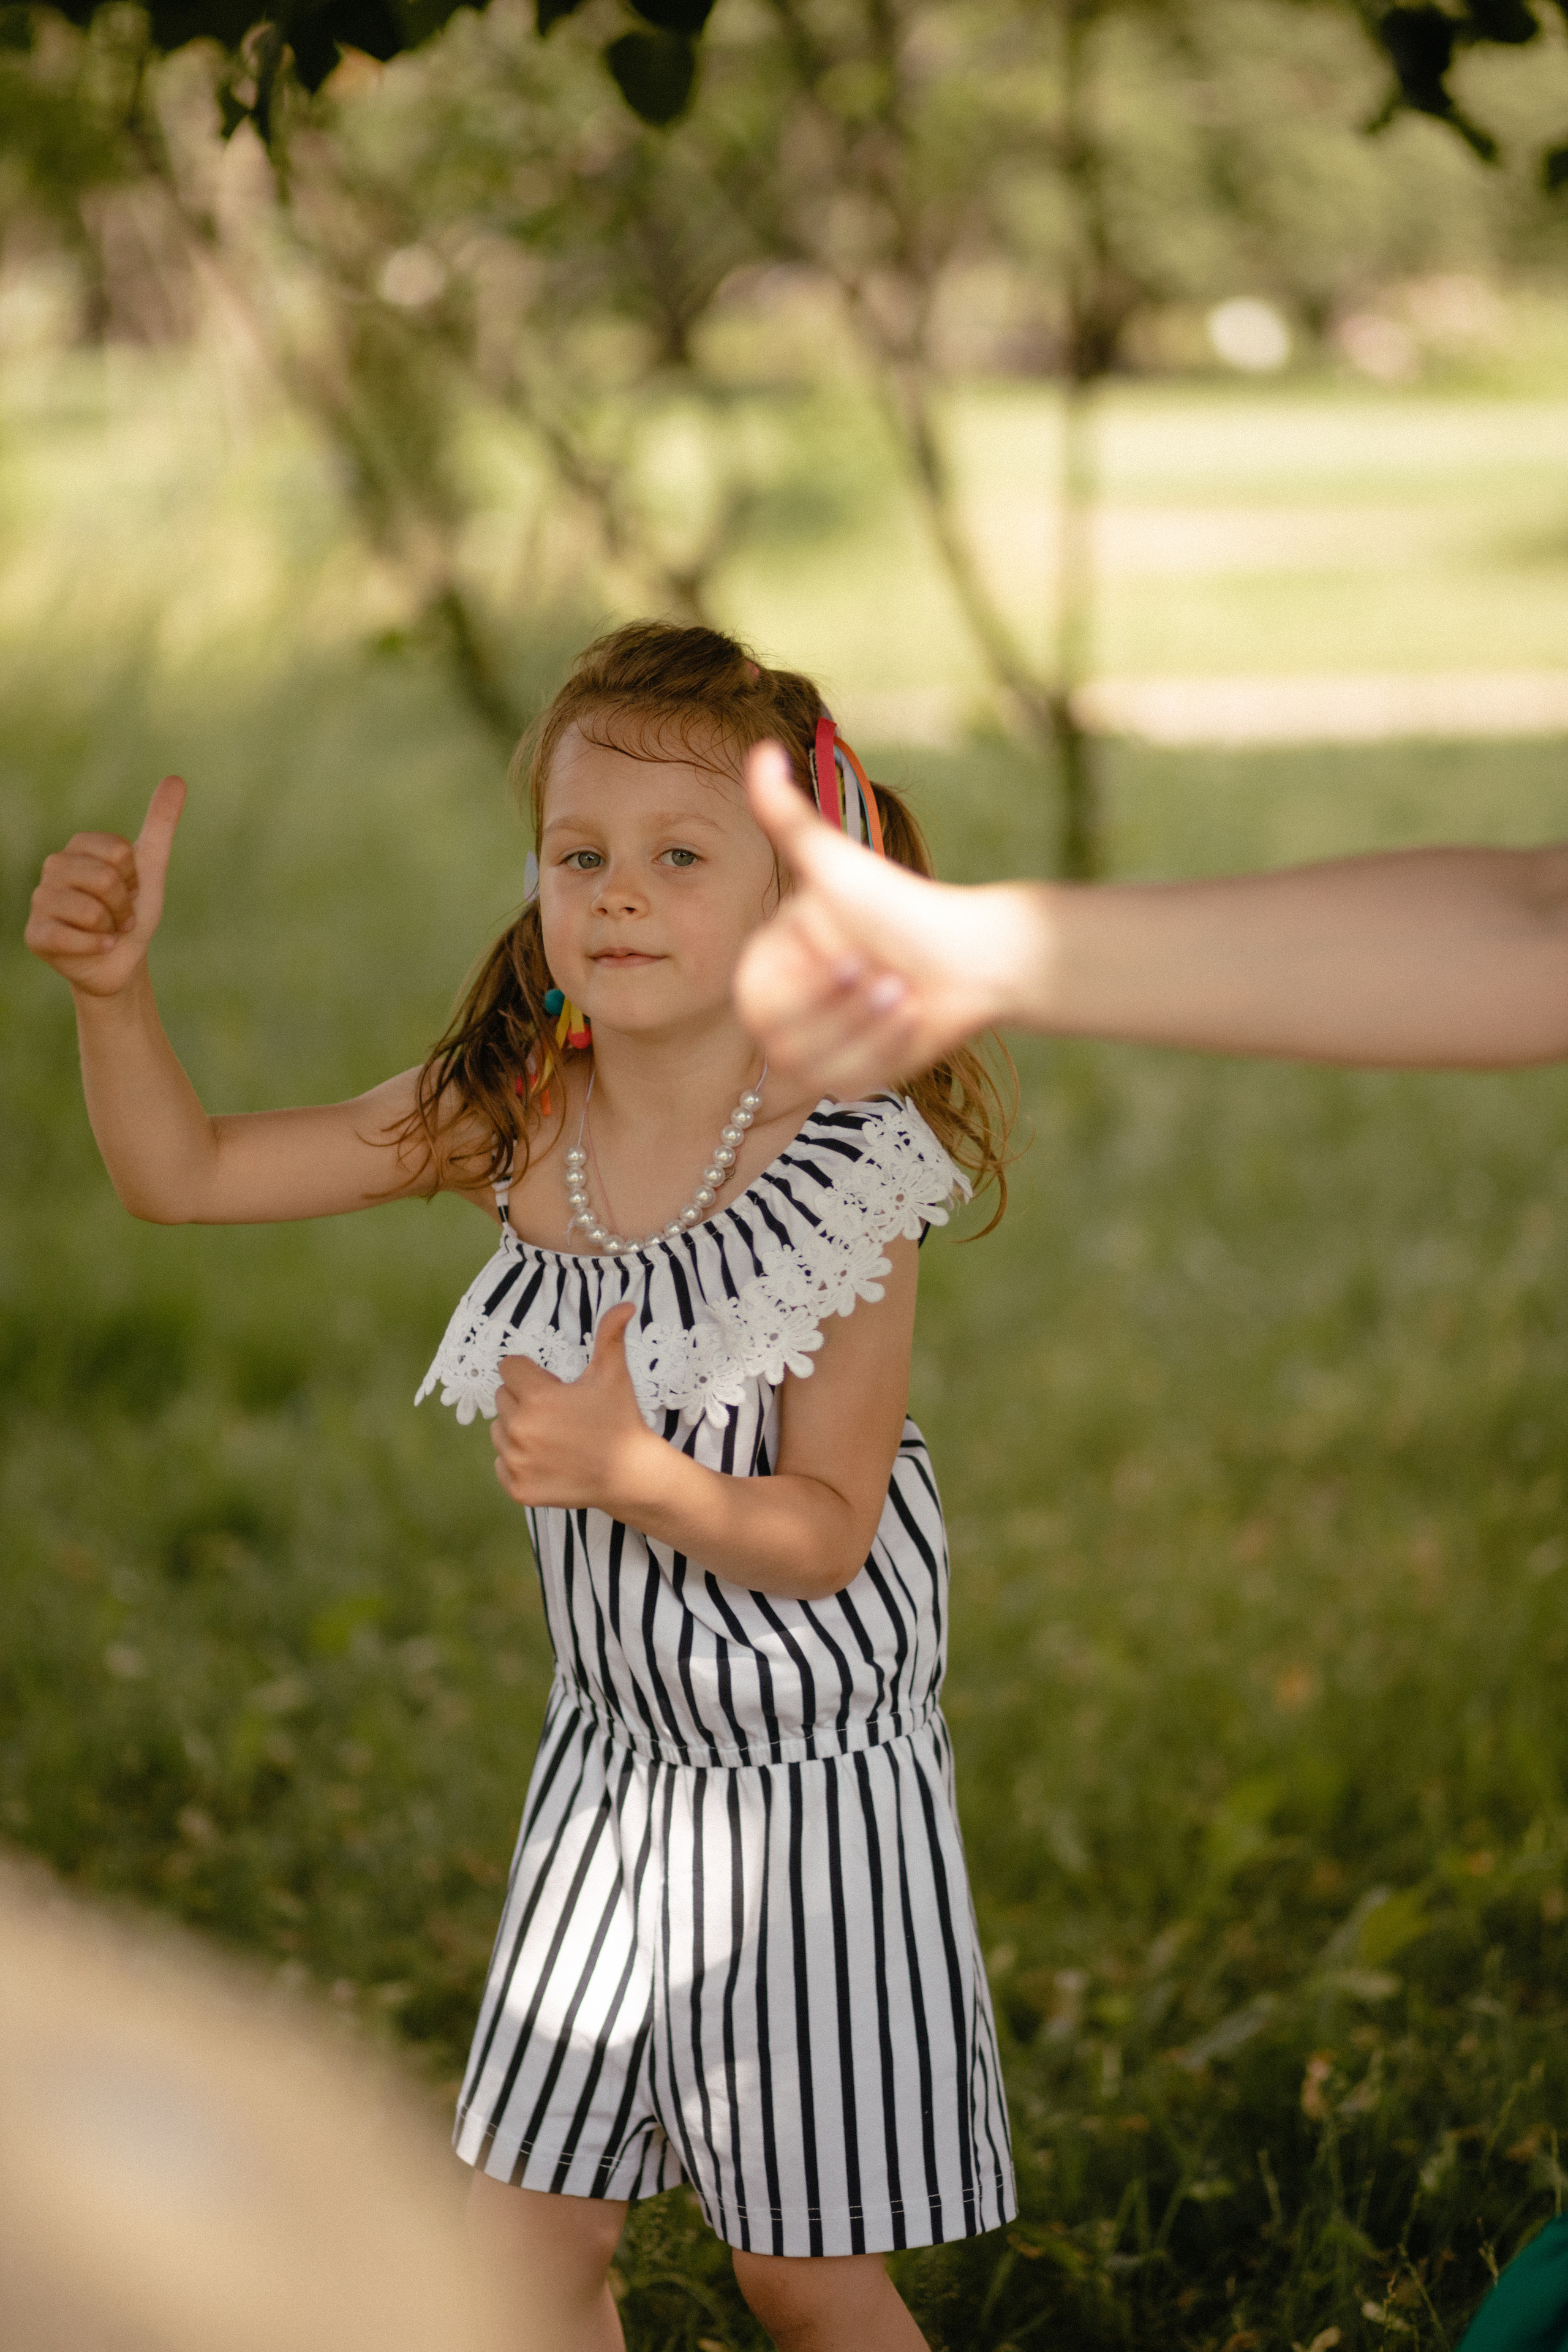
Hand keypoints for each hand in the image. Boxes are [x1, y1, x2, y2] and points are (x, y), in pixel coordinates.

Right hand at [24, 776, 186, 998]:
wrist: (122, 963)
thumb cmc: (131, 914)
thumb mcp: (151, 869)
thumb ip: (160, 824)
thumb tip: (176, 778)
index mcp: (78, 848)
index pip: (119, 851)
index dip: (134, 877)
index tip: (129, 890)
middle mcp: (53, 868)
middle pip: (106, 878)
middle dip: (124, 905)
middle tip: (120, 916)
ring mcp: (40, 901)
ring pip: (90, 909)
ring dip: (111, 928)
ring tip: (106, 931)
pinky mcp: (36, 935)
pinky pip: (71, 937)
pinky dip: (97, 947)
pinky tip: (97, 948)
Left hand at [490, 1305, 666, 1513]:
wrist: (631, 1475)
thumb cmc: (620, 1419)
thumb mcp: (614, 1374)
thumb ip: (610, 1335)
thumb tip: (626, 1304)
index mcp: (537, 1398)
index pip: (508, 1369)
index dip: (531, 1374)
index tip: (554, 1386)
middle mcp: (520, 1430)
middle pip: (503, 1399)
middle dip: (525, 1400)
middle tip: (559, 1413)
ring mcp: (517, 1462)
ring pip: (499, 1431)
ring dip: (519, 1429)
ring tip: (554, 1437)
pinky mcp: (518, 1488)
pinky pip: (501, 1463)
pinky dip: (519, 1461)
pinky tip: (549, 1460)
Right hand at [735, 743, 1038, 1093]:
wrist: (972, 953)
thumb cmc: (903, 904)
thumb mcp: (840, 864)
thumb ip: (789, 818)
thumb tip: (761, 748)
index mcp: (768, 964)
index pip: (759, 1004)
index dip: (808, 987)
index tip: (854, 955)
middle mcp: (783, 1009)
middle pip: (785, 1044)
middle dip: (847, 1011)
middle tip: (890, 975)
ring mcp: (816, 1048)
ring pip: (819, 1070)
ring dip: (874, 1031)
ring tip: (908, 992)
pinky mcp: (852, 1078)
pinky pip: (853, 1085)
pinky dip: (892, 1053)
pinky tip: (919, 1018)